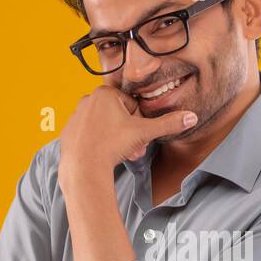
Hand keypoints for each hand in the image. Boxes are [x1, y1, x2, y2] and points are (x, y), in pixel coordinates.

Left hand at [57, 84, 197, 181]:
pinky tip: (101, 155)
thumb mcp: (144, 133)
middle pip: (118, 116)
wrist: (83, 167)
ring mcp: (76, 115)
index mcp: (106, 93)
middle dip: (128, 134)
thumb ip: (168, 123)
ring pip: (105, 125)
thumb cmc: (111, 146)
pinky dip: (98, 143)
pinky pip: (90, 135)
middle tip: (132, 149)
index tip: (138, 136)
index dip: (139, 123)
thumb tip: (191, 117)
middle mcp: (88, 99)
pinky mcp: (68, 130)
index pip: (132, 105)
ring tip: (119, 154)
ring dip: (116, 139)